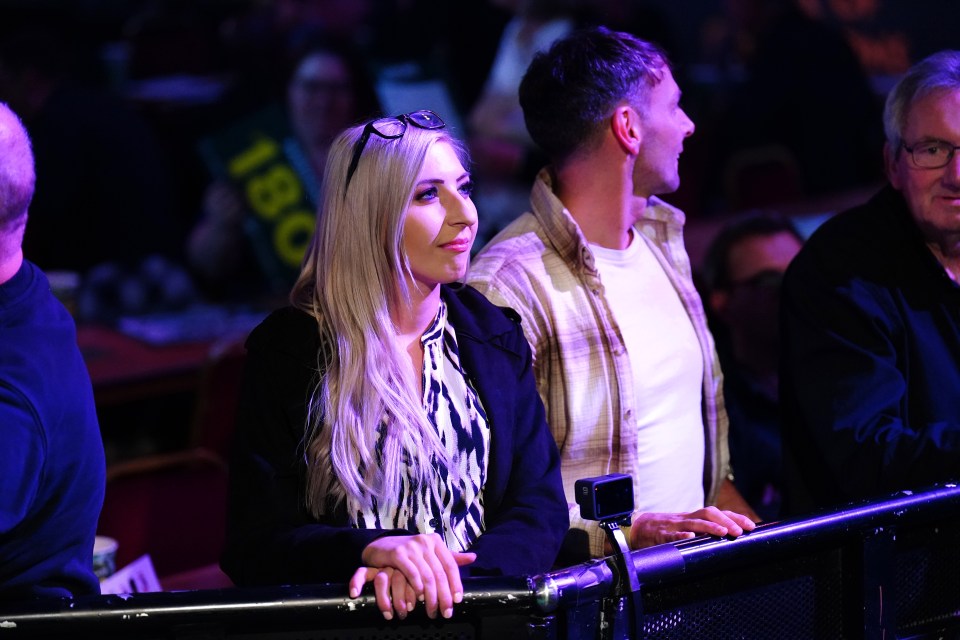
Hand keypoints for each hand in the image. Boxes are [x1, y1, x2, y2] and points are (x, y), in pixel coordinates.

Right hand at [350, 534, 475, 619]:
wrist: (381, 545)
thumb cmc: (409, 552)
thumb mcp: (430, 552)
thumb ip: (450, 557)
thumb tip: (473, 557)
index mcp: (436, 542)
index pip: (450, 565)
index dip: (456, 584)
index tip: (457, 601)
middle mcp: (425, 542)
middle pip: (440, 573)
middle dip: (444, 596)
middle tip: (446, 612)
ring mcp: (412, 547)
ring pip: (427, 576)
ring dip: (431, 597)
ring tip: (432, 611)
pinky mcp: (398, 554)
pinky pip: (412, 573)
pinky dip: (417, 587)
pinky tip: (420, 598)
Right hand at [628, 507, 755, 548]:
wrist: (636, 528)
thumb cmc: (664, 530)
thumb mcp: (685, 529)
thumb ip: (702, 533)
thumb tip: (728, 542)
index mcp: (693, 518)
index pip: (718, 513)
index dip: (735, 517)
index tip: (752, 526)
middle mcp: (686, 519)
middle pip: (707, 512)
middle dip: (726, 520)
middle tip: (739, 531)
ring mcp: (673, 525)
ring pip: (692, 522)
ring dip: (709, 526)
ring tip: (723, 532)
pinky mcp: (660, 534)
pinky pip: (670, 534)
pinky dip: (679, 535)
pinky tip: (688, 538)